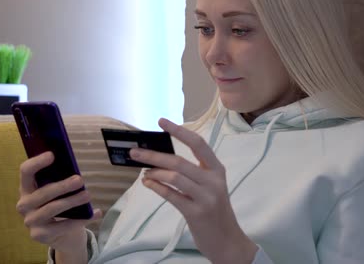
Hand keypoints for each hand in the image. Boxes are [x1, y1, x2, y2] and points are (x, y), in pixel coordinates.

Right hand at [16, 151, 101, 261]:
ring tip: (88, 195)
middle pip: (42, 192)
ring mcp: (30, 221)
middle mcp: (24, 204)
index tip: (52, 155)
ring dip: (72, 201)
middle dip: (62, 186)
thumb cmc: (60, 205)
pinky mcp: (39, 235)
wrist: (61, 234)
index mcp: (26, 188)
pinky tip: (95, 213)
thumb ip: (61, 179)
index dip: (37, 162)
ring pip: (52, 209)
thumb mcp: (59, 191)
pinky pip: (62, 226)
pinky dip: (81, 220)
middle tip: (79, 180)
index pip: (25, 171)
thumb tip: (74, 169)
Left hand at [130, 118, 257, 263]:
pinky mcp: (196, 213)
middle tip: (135, 152)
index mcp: (217, 170)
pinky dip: (156, 187)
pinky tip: (147, 183)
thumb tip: (159, 159)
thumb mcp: (210, 188)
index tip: (161, 121)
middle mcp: (213, 181)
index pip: (198, 144)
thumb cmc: (215, 211)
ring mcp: (206, 197)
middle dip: (154, 155)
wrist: (228, 241)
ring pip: (174, 177)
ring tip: (143, 172)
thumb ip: (192, 173)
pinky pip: (171, 195)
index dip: (179, 131)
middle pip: (180, 161)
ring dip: (154, 173)